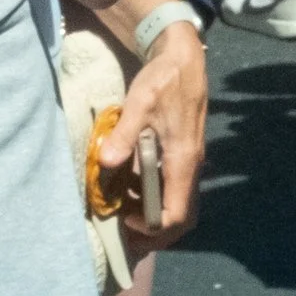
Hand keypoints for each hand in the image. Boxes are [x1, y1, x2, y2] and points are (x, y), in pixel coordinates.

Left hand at [97, 21, 206, 247]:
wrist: (182, 60)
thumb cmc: (163, 80)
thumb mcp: (139, 103)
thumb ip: (124, 134)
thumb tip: (105, 162)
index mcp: (183, 161)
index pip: (176, 214)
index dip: (151, 227)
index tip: (125, 219)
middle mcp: (190, 167)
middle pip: (183, 219)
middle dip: (156, 234)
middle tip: (125, 235)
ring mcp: (188, 163)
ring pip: (180, 206)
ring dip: (155, 217)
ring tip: (124, 216)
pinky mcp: (183, 156)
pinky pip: (174, 191)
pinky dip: (155, 200)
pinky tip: (131, 192)